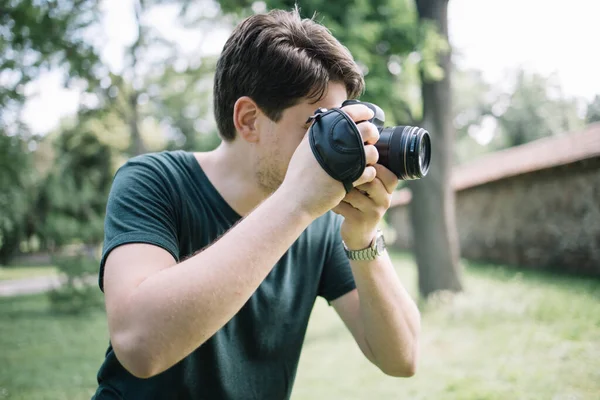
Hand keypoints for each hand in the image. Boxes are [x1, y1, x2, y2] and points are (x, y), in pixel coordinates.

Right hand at [280, 103, 379, 218]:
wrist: (296, 198)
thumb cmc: (300, 174)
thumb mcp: (305, 148)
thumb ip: (319, 134)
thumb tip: (333, 122)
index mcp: (324, 131)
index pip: (350, 112)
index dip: (363, 111)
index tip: (369, 115)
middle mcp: (335, 142)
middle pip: (368, 129)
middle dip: (373, 135)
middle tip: (370, 141)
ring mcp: (344, 159)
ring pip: (372, 152)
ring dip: (372, 158)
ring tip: (364, 163)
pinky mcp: (350, 177)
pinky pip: (370, 172)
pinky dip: (368, 174)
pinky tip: (360, 177)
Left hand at [333, 163, 398, 249]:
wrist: (360, 233)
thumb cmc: (362, 203)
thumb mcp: (370, 189)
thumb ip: (369, 172)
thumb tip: (358, 145)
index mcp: (389, 190)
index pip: (388, 174)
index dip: (372, 167)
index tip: (357, 164)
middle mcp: (385, 201)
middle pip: (370, 180)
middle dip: (353, 176)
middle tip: (341, 175)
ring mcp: (373, 212)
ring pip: (353, 192)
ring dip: (340, 189)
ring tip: (334, 188)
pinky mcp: (358, 220)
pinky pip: (342, 204)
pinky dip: (334, 201)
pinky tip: (332, 202)